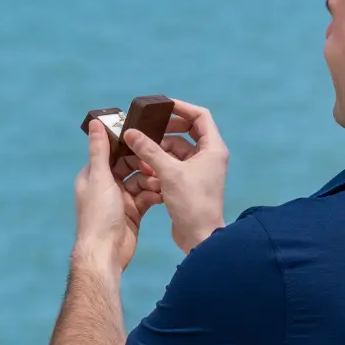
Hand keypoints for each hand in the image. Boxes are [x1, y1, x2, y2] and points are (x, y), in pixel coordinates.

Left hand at [75, 118, 160, 271]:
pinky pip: (147, 197)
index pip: (112, 153)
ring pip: (141, 181)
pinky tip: (163, 195)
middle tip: (157, 165)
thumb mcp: (100, 178)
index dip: (128, 147)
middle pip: (129, 166)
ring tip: (162, 182)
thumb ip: (100, 150)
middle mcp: (106, 186)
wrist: (106, 254)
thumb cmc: (98, 216)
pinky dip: (155, 195)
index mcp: (93, 176)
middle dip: (144, 165)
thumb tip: (96, 122)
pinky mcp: (133, 212)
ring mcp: (120, 200)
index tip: (146, 140)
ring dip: (152, 181)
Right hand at [121, 99, 228, 251]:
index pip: (200, 116)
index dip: (181, 108)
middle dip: (165, 131)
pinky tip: (146, 171)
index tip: (161, 106)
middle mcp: (208, 156)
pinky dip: (160, 165)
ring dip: (159, 151)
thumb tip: (130, 133)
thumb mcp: (168, 172)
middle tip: (146, 130)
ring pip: (176, 150)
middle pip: (186, 132)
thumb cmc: (192, 203)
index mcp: (213, 148)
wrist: (199, 237)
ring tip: (142, 155)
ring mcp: (199, 170)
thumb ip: (149, 150)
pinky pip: (172, 165)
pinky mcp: (188, 182)